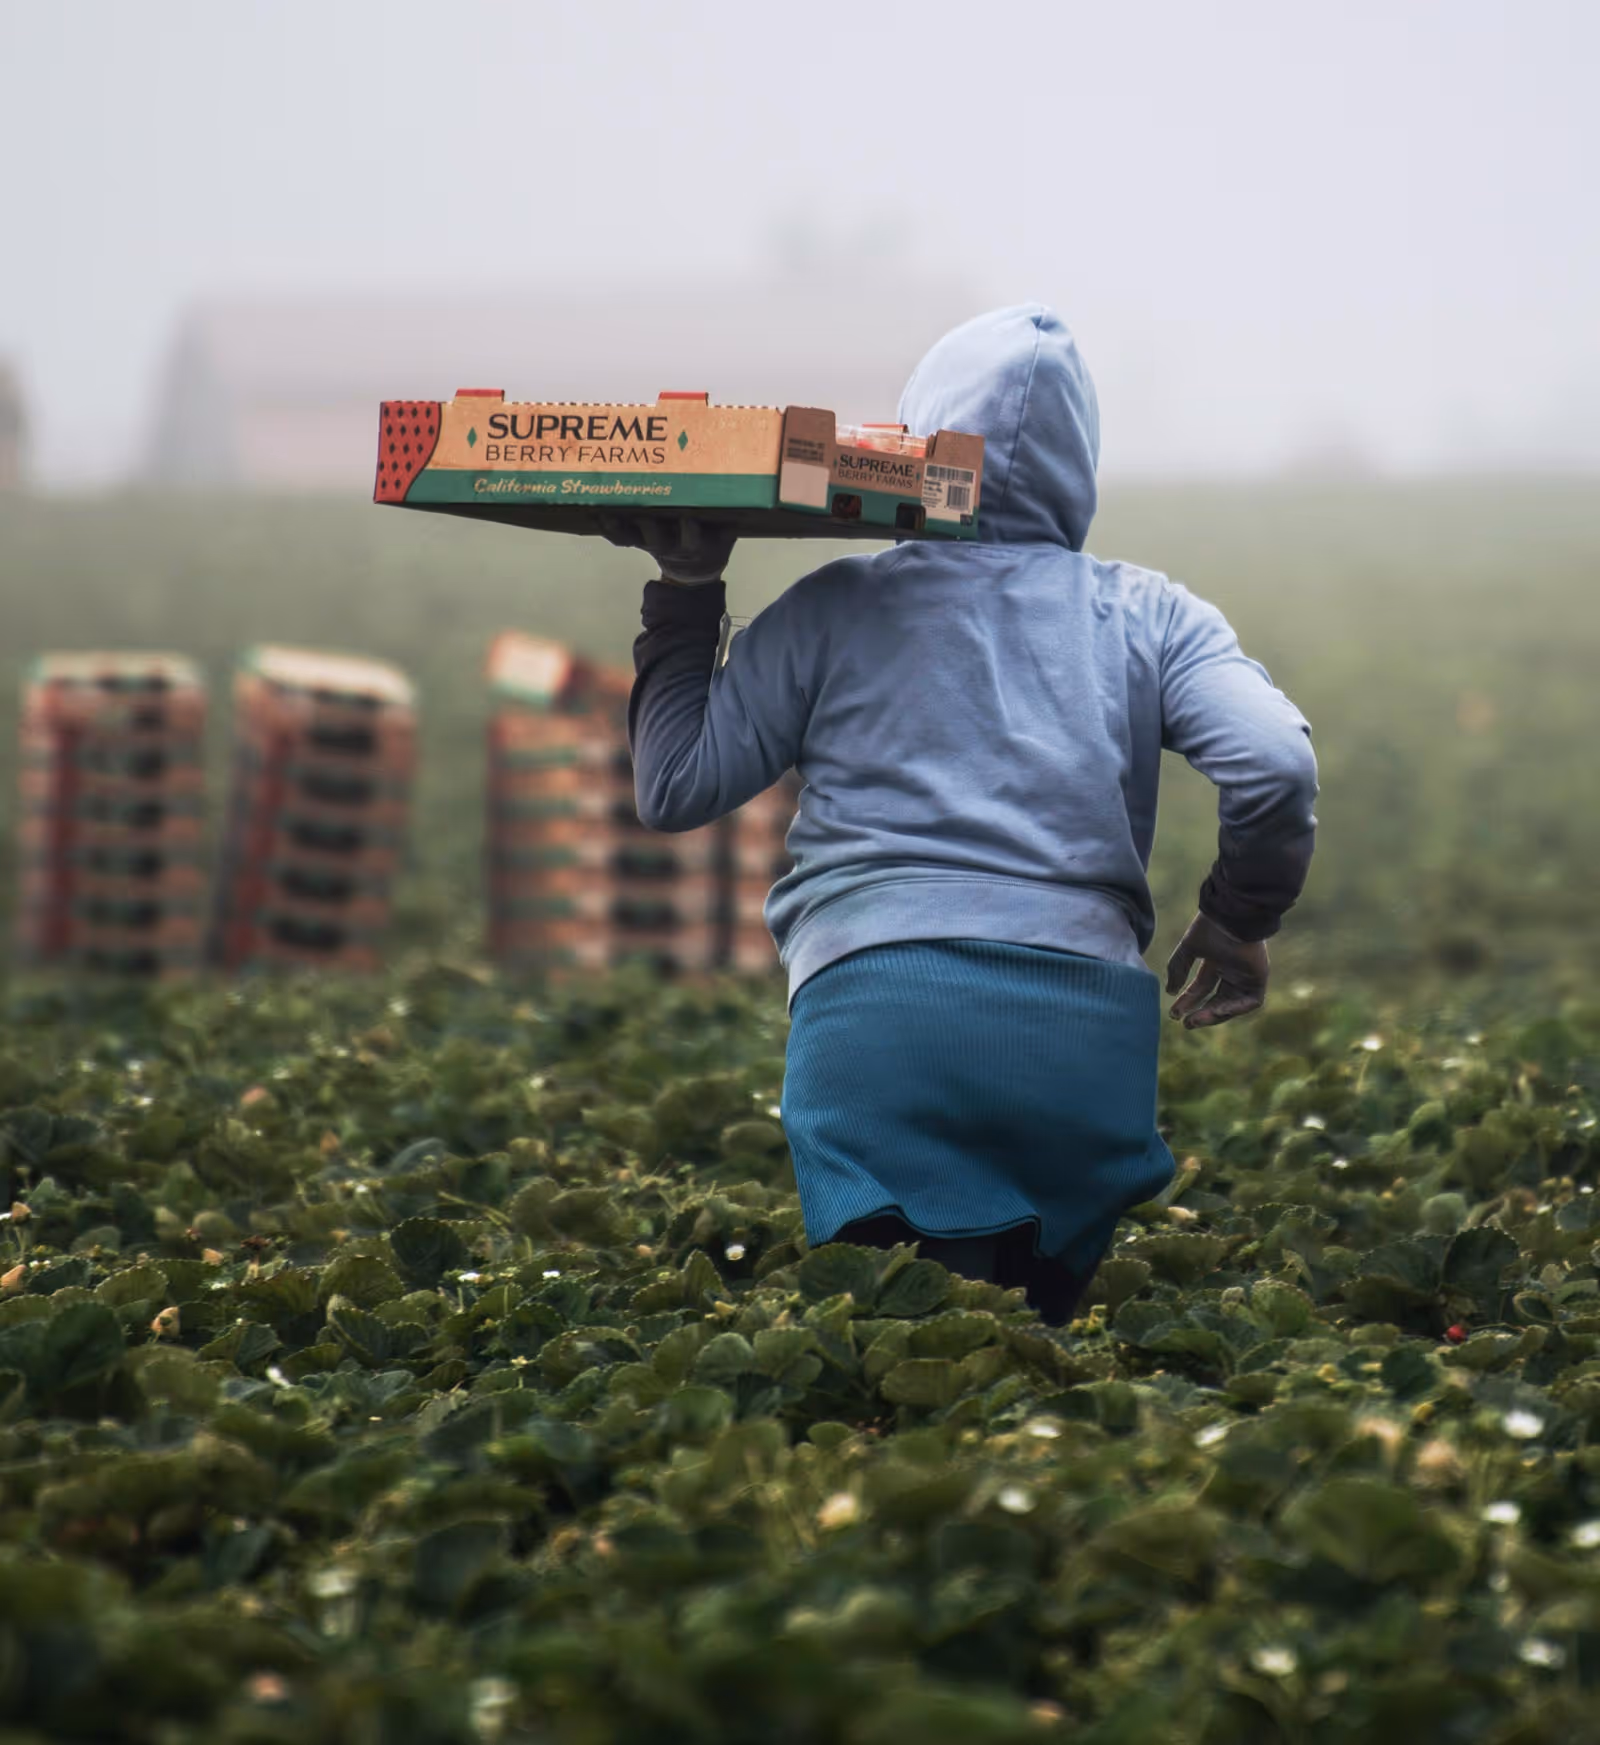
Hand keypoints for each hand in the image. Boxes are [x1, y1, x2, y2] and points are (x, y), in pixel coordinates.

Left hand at [598, 513, 736, 585]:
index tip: (688, 515)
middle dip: (650, 523)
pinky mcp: (638, 543)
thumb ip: (728, 522)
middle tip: (641, 505)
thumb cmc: (712, 546)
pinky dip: (608, 527)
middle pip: (657, 537)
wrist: (694, 573)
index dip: (688, 527)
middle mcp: (671, 547)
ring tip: (605, 510)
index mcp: (695, 546)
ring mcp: (652, 545)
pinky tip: (594, 513)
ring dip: (619, 525)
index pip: (692, 537)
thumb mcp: (725, 538)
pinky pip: (621, 538)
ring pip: (633, 537)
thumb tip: (740, 494)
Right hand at [1164, 911, 1269, 1028]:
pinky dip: (1235, 1008)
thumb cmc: (1210, 928)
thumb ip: (1177, 969)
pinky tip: (1218, 1010)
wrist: (1232, 917)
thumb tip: (1170, 992)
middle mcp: (1231, 971)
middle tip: (1185, 1023)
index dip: (1188, 1002)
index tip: (1174, 1014)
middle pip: (1216, 1000)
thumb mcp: (1188, 949)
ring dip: (1215, 1015)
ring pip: (1232, 1004)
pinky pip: (1250, 1002)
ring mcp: (1246, 976)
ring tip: (1196, 1020)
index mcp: (1215, 962)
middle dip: (1201, 1013)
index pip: (1200, 988)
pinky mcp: (1259, 978)